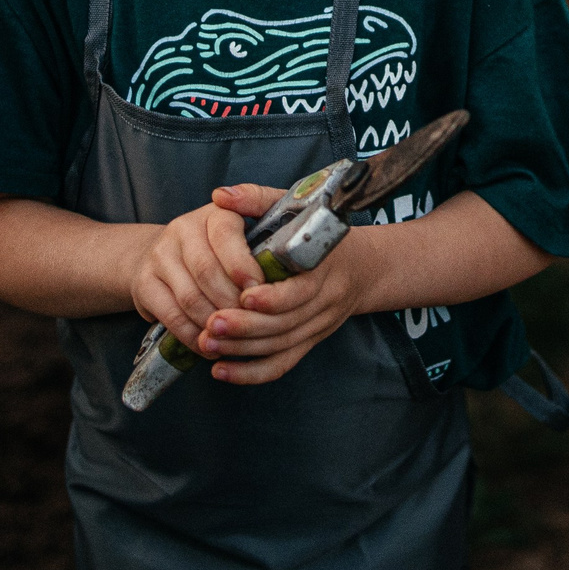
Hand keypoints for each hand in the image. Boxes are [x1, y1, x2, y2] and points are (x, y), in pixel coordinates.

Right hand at [126, 188, 269, 350]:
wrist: (163, 254)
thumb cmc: (220, 248)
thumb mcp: (247, 233)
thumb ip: (271, 240)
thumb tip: (294, 256)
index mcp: (216, 213)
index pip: (226, 236)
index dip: (244, 268)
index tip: (261, 292)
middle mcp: (183, 229)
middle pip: (208, 272)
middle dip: (232, 303)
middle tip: (252, 323)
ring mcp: (160, 256)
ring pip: (191, 298)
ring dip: (215, 324)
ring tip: (234, 339)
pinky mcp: (145, 283)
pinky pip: (172, 315)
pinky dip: (193, 335)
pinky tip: (210, 344)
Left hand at [195, 183, 370, 385]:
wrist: (362, 266)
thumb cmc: (320, 230)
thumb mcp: (295, 206)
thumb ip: (257, 199)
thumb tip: (219, 196)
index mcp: (323, 266)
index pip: (300, 291)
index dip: (272, 298)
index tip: (243, 296)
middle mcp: (325, 301)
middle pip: (285, 324)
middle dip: (245, 327)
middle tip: (210, 324)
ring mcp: (317, 326)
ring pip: (280, 347)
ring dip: (241, 349)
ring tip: (205, 343)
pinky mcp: (309, 342)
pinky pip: (282, 364)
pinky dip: (251, 373)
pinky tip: (221, 371)